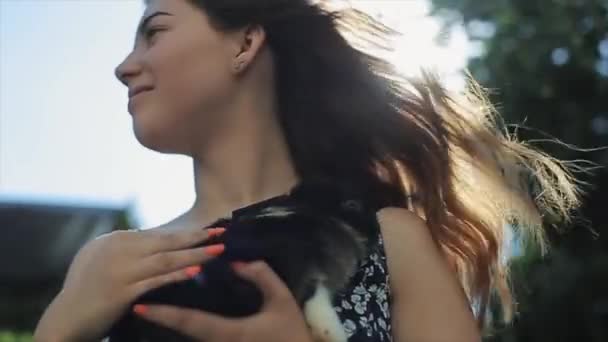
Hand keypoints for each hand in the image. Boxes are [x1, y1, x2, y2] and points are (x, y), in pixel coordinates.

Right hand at [33, 226, 225, 341]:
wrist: (65, 320)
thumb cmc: (86, 292)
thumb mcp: (103, 260)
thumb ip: (128, 249)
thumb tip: (155, 239)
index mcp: (115, 240)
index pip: (159, 234)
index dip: (186, 232)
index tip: (209, 230)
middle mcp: (117, 249)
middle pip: (167, 241)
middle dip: (197, 237)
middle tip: (222, 233)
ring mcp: (119, 270)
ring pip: (166, 259)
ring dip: (195, 253)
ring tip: (219, 250)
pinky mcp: (122, 291)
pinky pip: (156, 281)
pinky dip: (178, 275)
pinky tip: (197, 271)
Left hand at [133, 261, 314, 341]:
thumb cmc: (291, 332)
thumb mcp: (281, 300)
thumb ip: (261, 276)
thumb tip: (237, 259)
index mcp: (228, 333)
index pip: (190, 321)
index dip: (164, 314)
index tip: (140, 305)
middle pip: (179, 332)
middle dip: (156, 317)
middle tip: (132, 300)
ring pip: (185, 338)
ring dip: (167, 323)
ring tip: (146, 305)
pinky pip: (196, 338)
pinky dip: (182, 326)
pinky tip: (173, 316)